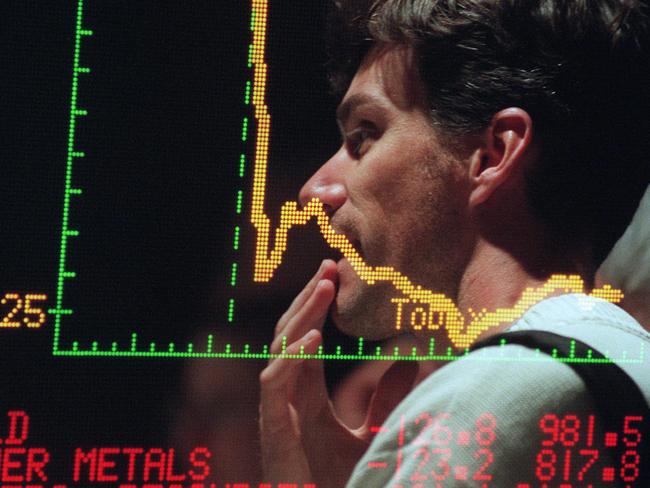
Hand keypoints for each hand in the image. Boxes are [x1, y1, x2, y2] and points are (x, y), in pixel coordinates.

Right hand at [259, 259, 418, 486]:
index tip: (336, 276)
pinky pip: (275, 383)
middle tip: (329, 266)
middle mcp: (288, 395)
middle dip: (308, 299)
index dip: (317, 306)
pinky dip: (292, 358)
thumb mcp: (373, 432)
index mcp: (306, 394)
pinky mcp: (273, 429)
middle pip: (292, 333)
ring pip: (281, 349)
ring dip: (302, 316)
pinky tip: (314, 338)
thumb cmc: (340, 485)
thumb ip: (386, 398)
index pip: (307, 337)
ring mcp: (277, 410)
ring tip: (324, 287)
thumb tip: (410, 361)